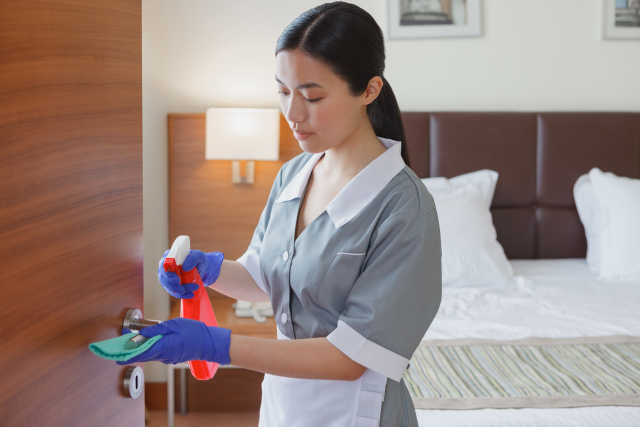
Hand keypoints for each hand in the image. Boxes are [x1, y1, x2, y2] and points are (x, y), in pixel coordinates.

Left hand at [116, 318, 231, 365]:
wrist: (209, 343)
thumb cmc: (194, 332)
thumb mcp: (174, 325)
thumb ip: (157, 329)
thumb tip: (142, 332)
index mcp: (163, 346)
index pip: (140, 353)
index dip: (126, 356)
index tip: (115, 357)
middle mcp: (163, 355)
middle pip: (143, 354)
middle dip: (131, 350)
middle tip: (120, 344)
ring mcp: (168, 358)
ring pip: (149, 354)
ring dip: (140, 348)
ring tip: (131, 340)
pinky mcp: (171, 357)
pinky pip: (157, 353)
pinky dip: (149, 348)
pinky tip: (147, 341)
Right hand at [157, 249, 223, 297]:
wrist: (203, 269)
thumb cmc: (199, 260)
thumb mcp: (199, 256)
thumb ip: (192, 258)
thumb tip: (184, 267)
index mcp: (170, 256)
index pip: (164, 264)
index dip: (168, 273)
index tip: (177, 280)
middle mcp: (166, 266)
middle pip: (163, 278)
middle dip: (172, 286)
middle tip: (183, 289)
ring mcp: (167, 276)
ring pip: (168, 286)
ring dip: (179, 290)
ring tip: (193, 288)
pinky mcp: (171, 284)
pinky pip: (173, 292)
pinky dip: (182, 294)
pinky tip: (190, 294)